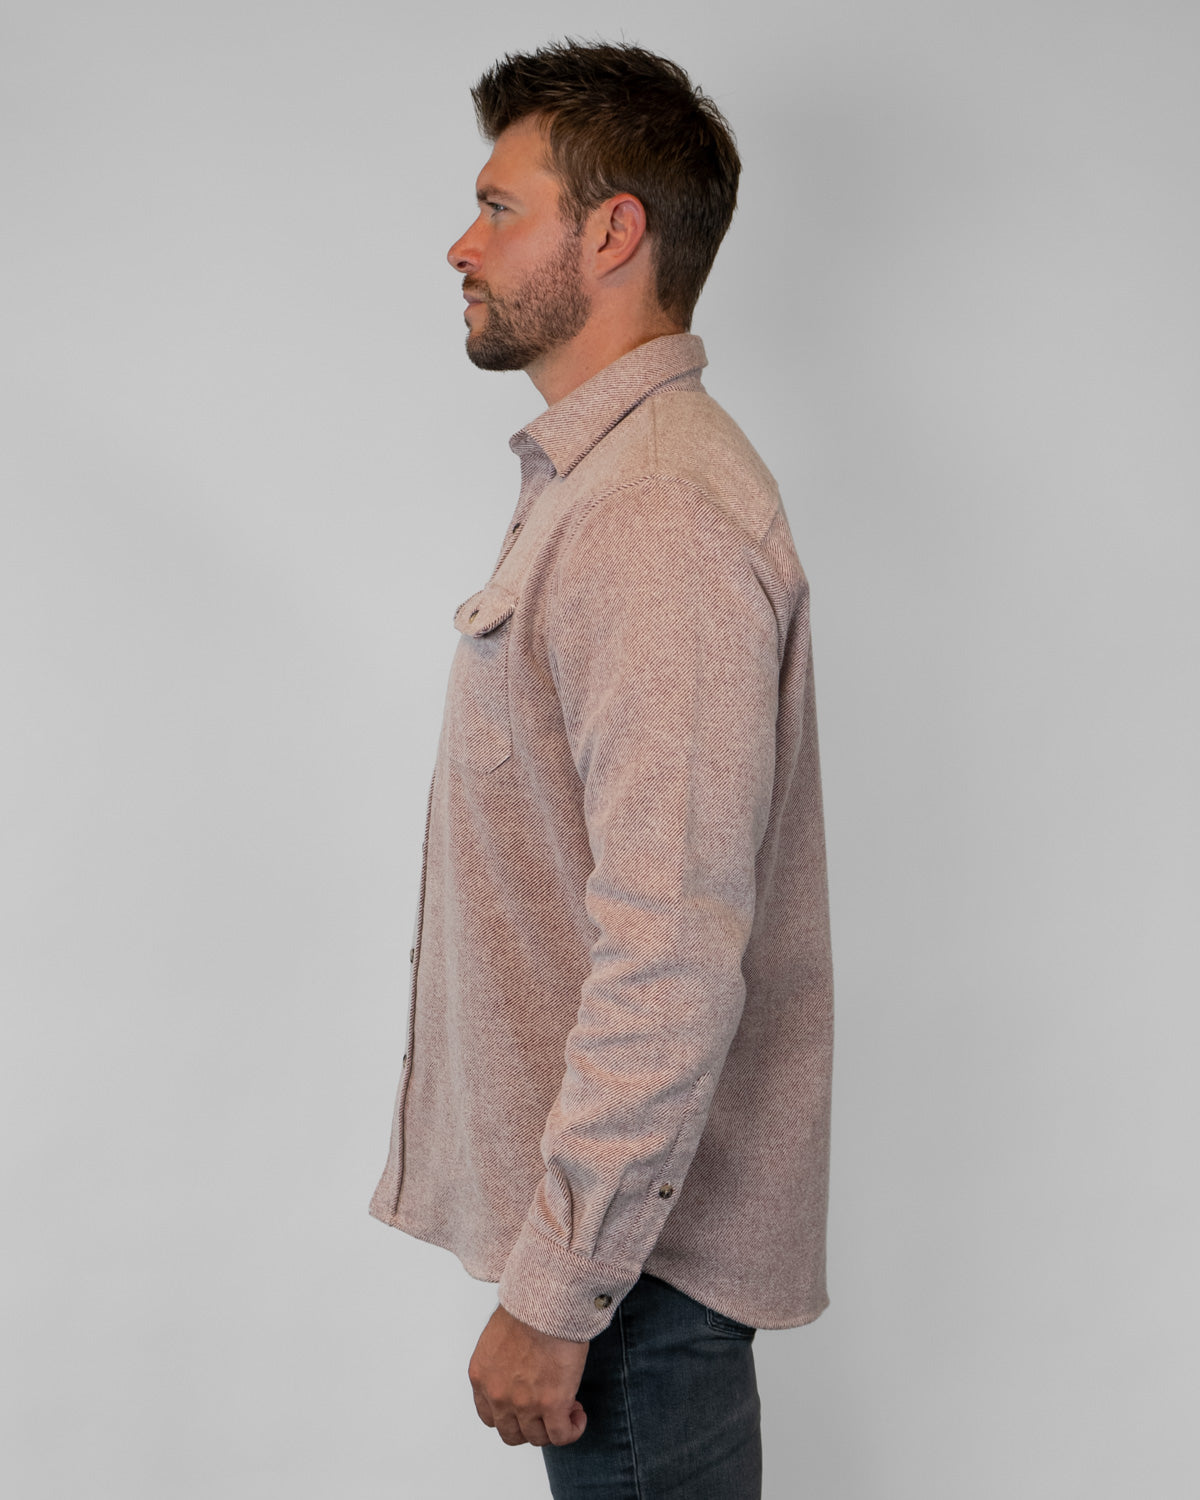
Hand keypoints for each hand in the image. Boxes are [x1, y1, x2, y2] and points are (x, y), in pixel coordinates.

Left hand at [468, 1302, 589, 1446]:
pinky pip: (561, 1435)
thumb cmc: (528, 1306)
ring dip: (552, 1427)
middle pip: (511, 1432)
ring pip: (537, 1437)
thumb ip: (501, 1361)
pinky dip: (572, 1430)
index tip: (526, 1404)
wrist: (546, 1300)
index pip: (489, 1415)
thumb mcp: (498, 1336)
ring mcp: (524, 1403)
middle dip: (530, 1424)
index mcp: (481, 1376)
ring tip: (568, 1408)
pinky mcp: (552, 1404)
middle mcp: (498, 1395)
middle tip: (547, 1409)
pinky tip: (578, 1415)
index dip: (511, 1415)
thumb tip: (517, 1366)